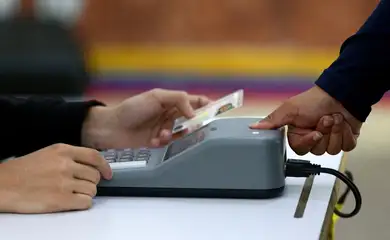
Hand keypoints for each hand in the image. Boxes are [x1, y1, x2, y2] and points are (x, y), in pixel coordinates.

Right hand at [0, 144, 111, 213]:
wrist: (3, 185)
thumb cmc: (23, 171)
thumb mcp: (48, 154)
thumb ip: (70, 157)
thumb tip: (92, 166)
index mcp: (63, 151)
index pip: (94, 156)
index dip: (105, 167)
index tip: (108, 174)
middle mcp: (66, 165)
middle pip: (95, 176)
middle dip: (91, 182)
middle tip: (80, 186)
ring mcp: (64, 182)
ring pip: (92, 190)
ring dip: (86, 194)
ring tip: (71, 194)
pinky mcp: (61, 200)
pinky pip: (86, 203)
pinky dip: (82, 204)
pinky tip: (72, 202)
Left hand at [82, 89, 210, 148]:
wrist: (111, 127)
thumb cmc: (132, 108)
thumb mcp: (156, 97)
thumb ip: (178, 99)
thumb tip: (194, 111)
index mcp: (169, 100)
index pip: (192, 100)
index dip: (204, 104)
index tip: (216, 109)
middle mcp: (168, 113)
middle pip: (189, 118)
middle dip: (191, 124)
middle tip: (194, 128)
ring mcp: (163, 127)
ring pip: (179, 132)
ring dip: (172, 134)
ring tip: (161, 135)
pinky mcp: (157, 140)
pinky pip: (168, 142)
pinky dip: (162, 142)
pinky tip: (153, 141)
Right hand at [250, 86, 361, 154]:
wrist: (340, 94)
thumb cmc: (313, 101)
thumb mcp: (289, 110)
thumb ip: (272, 121)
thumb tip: (252, 127)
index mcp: (298, 134)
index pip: (301, 150)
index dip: (309, 141)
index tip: (314, 131)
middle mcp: (313, 138)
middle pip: (318, 151)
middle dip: (324, 133)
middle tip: (325, 119)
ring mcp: (330, 140)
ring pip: (333, 149)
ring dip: (336, 132)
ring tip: (334, 118)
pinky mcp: (345, 140)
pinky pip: (347, 146)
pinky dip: (347, 133)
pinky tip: (344, 123)